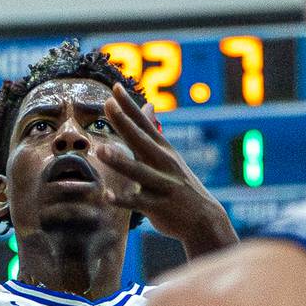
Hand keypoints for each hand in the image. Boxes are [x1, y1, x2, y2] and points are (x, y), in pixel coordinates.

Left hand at [95, 83, 238, 258]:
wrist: (204, 219)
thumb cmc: (180, 185)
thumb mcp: (169, 155)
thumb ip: (153, 132)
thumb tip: (148, 105)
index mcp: (162, 150)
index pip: (144, 123)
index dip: (130, 106)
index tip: (115, 87)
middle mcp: (163, 163)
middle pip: (141, 140)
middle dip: (124, 122)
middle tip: (107, 105)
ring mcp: (162, 184)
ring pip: (139, 171)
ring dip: (120, 161)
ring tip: (101, 150)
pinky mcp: (159, 206)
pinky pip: (138, 202)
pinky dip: (123, 200)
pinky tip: (107, 196)